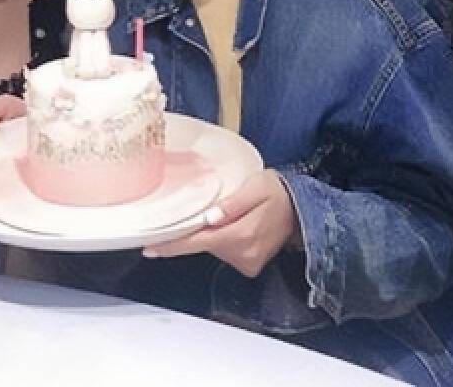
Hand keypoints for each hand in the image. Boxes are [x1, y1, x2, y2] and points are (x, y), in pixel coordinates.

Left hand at [143, 169, 299, 278]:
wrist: (303, 210)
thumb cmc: (277, 192)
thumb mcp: (256, 187)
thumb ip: (233, 204)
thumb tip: (209, 218)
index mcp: (242, 235)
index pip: (199, 242)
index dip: (172, 245)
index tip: (149, 248)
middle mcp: (244, 254)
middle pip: (204, 244)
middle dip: (194, 229)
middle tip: (196, 208)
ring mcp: (248, 262)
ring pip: (213, 247)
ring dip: (210, 232)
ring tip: (225, 211)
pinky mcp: (249, 264)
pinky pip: (224, 250)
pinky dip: (220, 237)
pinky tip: (231, 223)